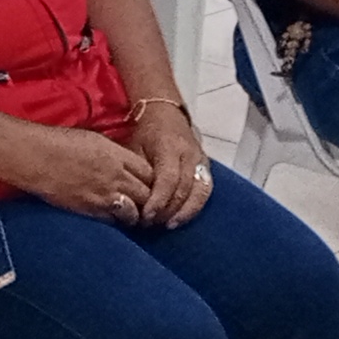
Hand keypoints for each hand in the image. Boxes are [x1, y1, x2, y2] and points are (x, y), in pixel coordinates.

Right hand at [25, 127, 161, 226]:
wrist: (35, 156)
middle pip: (147, 193)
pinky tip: (116, 221)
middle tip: (151, 205)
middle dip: (151, 200)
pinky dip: (118, 222)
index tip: (153, 185)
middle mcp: (115, 176)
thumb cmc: (59, 142)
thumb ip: (114, 153)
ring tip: (137, 217)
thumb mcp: (94, 140)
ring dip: (137, 215)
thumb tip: (124, 163)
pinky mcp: (89, 209)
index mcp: (117, 155)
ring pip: (135, 212)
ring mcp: (103, 195)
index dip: (154, 181)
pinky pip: (113, 221)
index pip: (150, 172)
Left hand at [125, 107, 213, 227]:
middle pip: (183, 189)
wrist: (165, 113)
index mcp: (170, 146)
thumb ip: (137, 173)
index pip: (168, 179)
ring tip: (168, 225)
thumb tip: (132, 201)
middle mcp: (189, 154)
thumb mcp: (135, 147)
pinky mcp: (206, 166)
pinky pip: (206, 190)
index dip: (158, 200)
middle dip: (168, 210)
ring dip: (184, 212)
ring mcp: (201, 160)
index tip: (146, 216)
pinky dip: (195, 207)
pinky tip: (181, 218)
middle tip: (152, 224)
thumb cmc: (146, 132)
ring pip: (199, 192)